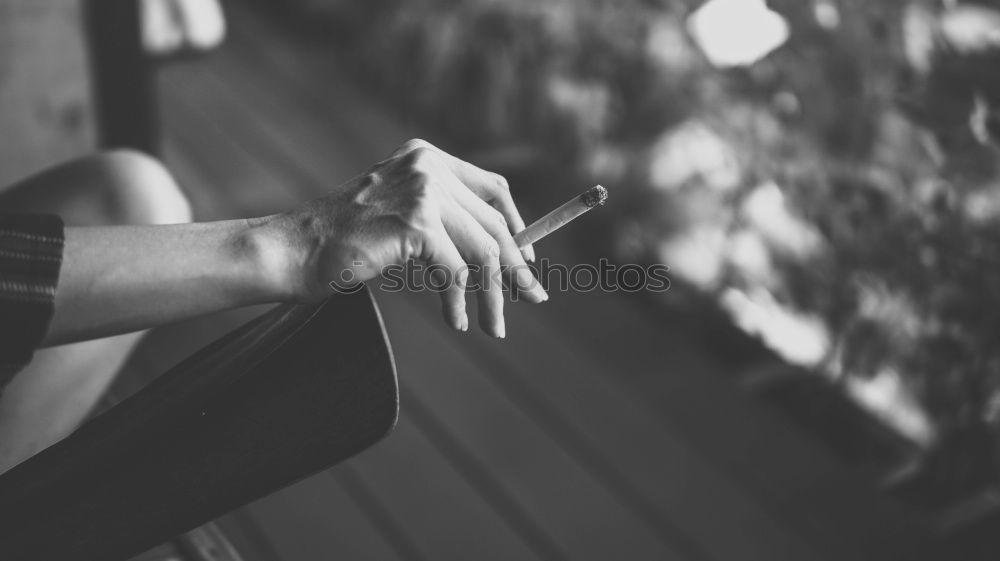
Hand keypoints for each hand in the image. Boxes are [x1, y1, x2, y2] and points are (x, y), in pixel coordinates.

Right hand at [269, 139, 545, 336]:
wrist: (292, 250)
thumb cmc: (341, 242)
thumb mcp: (398, 215)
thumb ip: (442, 220)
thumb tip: (501, 257)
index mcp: (425, 157)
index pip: (494, 190)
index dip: (518, 227)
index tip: (527, 260)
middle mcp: (428, 166)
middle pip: (494, 223)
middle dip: (517, 268)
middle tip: (533, 299)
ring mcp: (422, 191)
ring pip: (484, 251)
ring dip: (493, 295)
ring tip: (494, 327)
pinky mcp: (415, 223)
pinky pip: (456, 272)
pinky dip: (459, 303)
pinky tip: (455, 322)